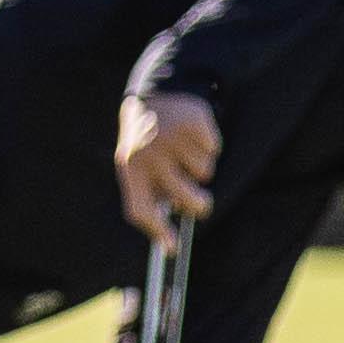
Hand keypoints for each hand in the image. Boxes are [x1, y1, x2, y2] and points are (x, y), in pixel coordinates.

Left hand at [112, 90, 220, 247]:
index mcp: (130, 168)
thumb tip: (170, 247)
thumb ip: (150, 200)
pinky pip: (214, 151)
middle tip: (200, 200)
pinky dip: (208, 146)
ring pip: (205, 175)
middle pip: (188, 199)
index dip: (158, 232)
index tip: (173, 248)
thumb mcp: (137, 166)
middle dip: (199, 204)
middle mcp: (150, 154)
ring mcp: (172, 138)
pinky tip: (192, 136)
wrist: (155, 94)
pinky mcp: (193, 123)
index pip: (141, 209)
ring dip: (199, 166)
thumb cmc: (147, 142)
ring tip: (184, 150)